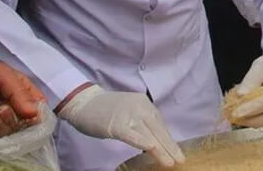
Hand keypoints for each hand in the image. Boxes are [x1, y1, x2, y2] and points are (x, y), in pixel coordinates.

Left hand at [0, 52, 44, 145]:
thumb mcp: (2, 74)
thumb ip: (19, 92)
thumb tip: (36, 114)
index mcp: (22, 94)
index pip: (39, 108)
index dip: (38, 115)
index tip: (31, 117)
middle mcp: (12, 110)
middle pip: (24, 126)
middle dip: (13, 120)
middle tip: (2, 110)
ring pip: (6, 135)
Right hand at [57, 85, 183, 167]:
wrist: (83, 101)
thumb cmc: (106, 110)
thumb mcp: (129, 113)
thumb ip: (141, 123)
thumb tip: (154, 140)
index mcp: (144, 104)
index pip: (160, 125)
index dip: (168, 140)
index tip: (177, 152)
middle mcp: (140, 107)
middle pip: (158, 129)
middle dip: (170, 146)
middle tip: (180, 159)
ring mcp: (128, 114)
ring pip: (148, 134)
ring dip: (160, 149)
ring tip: (170, 162)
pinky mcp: (116, 124)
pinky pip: (131, 134)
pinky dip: (141, 141)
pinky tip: (151, 148)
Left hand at [232, 47, 262, 127]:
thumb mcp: (261, 66)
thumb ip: (251, 80)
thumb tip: (239, 96)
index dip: (250, 109)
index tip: (234, 113)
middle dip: (247, 119)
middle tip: (229, 115)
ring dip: (247, 120)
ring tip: (231, 114)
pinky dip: (251, 117)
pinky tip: (240, 112)